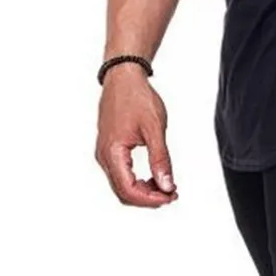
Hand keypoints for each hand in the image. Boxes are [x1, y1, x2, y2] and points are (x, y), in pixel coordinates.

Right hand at [94, 62, 178, 206]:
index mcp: (112, 153)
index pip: (129, 190)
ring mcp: (104, 153)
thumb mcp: (154, 128)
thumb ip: (160, 159)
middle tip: (171, 194)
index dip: (151, 199)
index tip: (170, 197)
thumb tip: (167, 185)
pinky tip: (153, 175)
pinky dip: (136, 180)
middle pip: (123, 192)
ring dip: (143, 190)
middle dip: (148, 198)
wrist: (123, 77)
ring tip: (165, 185)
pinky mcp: (108, 148)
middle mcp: (104, 156)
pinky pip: (120, 173)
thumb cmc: (137, 97)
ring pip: (121, 185)